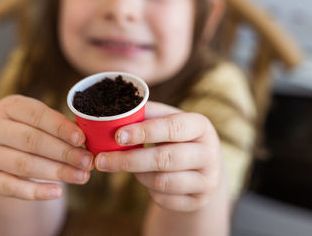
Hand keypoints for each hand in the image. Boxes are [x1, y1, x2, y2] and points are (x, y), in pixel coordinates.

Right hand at [0, 95, 93, 199]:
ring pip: (24, 165)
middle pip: (31, 141)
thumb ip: (62, 127)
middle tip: (87, 161)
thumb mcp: (44, 124)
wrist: (7, 155)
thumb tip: (87, 140)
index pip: (36, 115)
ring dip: (56, 172)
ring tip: (82, 177)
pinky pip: (12, 187)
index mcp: (10, 106)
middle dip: (63, 152)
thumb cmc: (34, 133)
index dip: (60, 127)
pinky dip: (36, 192)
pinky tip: (58, 192)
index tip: (81, 139)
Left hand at [94, 101, 220, 211]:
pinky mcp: (199, 200)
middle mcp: (210, 153)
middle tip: (101, 160)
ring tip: (128, 166)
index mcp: (201, 126)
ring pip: (162, 182)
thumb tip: (113, 112)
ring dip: (138, 175)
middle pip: (165, 158)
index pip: (171, 128)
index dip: (143, 132)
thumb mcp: (168, 120)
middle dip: (128, 160)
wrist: (202, 167)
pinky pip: (164, 199)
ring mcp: (208, 180)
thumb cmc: (177, 137)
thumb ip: (146, 115)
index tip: (117, 136)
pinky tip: (146, 179)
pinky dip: (148, 190)